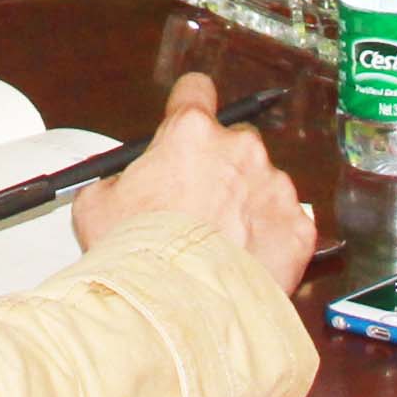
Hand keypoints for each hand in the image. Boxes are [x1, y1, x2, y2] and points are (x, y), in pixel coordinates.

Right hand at [75, 72, 316, 308]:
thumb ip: (115, 182)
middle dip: (220, 167)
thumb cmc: (138, 253)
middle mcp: (240, 149)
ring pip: (264, 185)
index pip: (196, 91)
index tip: (189, 119)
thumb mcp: (97, 207)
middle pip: (235, 143)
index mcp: (191, 132)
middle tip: (197, 206)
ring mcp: (275, 187)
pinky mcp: (298, 228)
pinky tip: (244, 262)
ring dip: (247, 206)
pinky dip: (271, 241)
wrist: (180, 306)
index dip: (189, 106)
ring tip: (220, 245)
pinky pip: (287, 225)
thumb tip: (118, 188)